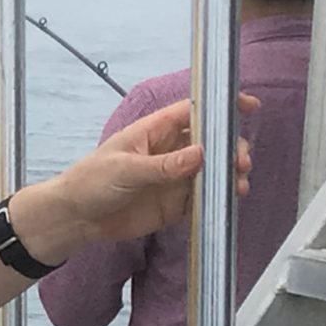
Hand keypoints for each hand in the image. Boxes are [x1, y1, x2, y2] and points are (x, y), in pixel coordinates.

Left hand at [16, 95, 254, 262]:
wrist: (77, 219)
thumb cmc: (92, 181)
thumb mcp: (126, 169)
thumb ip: (164, 165)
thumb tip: (200, 154)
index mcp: (155, 131)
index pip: (194, 112)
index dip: (221, 107)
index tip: (248, 106)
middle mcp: (169, 151)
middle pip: (210, 142)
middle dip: (230, 148)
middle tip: (241, 162)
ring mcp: (174, 177)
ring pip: (211, 170)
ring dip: (229, 175)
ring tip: (239, 185)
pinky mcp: (174, 203)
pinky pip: (202, 197)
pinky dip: (217, 198)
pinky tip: (228, 201)